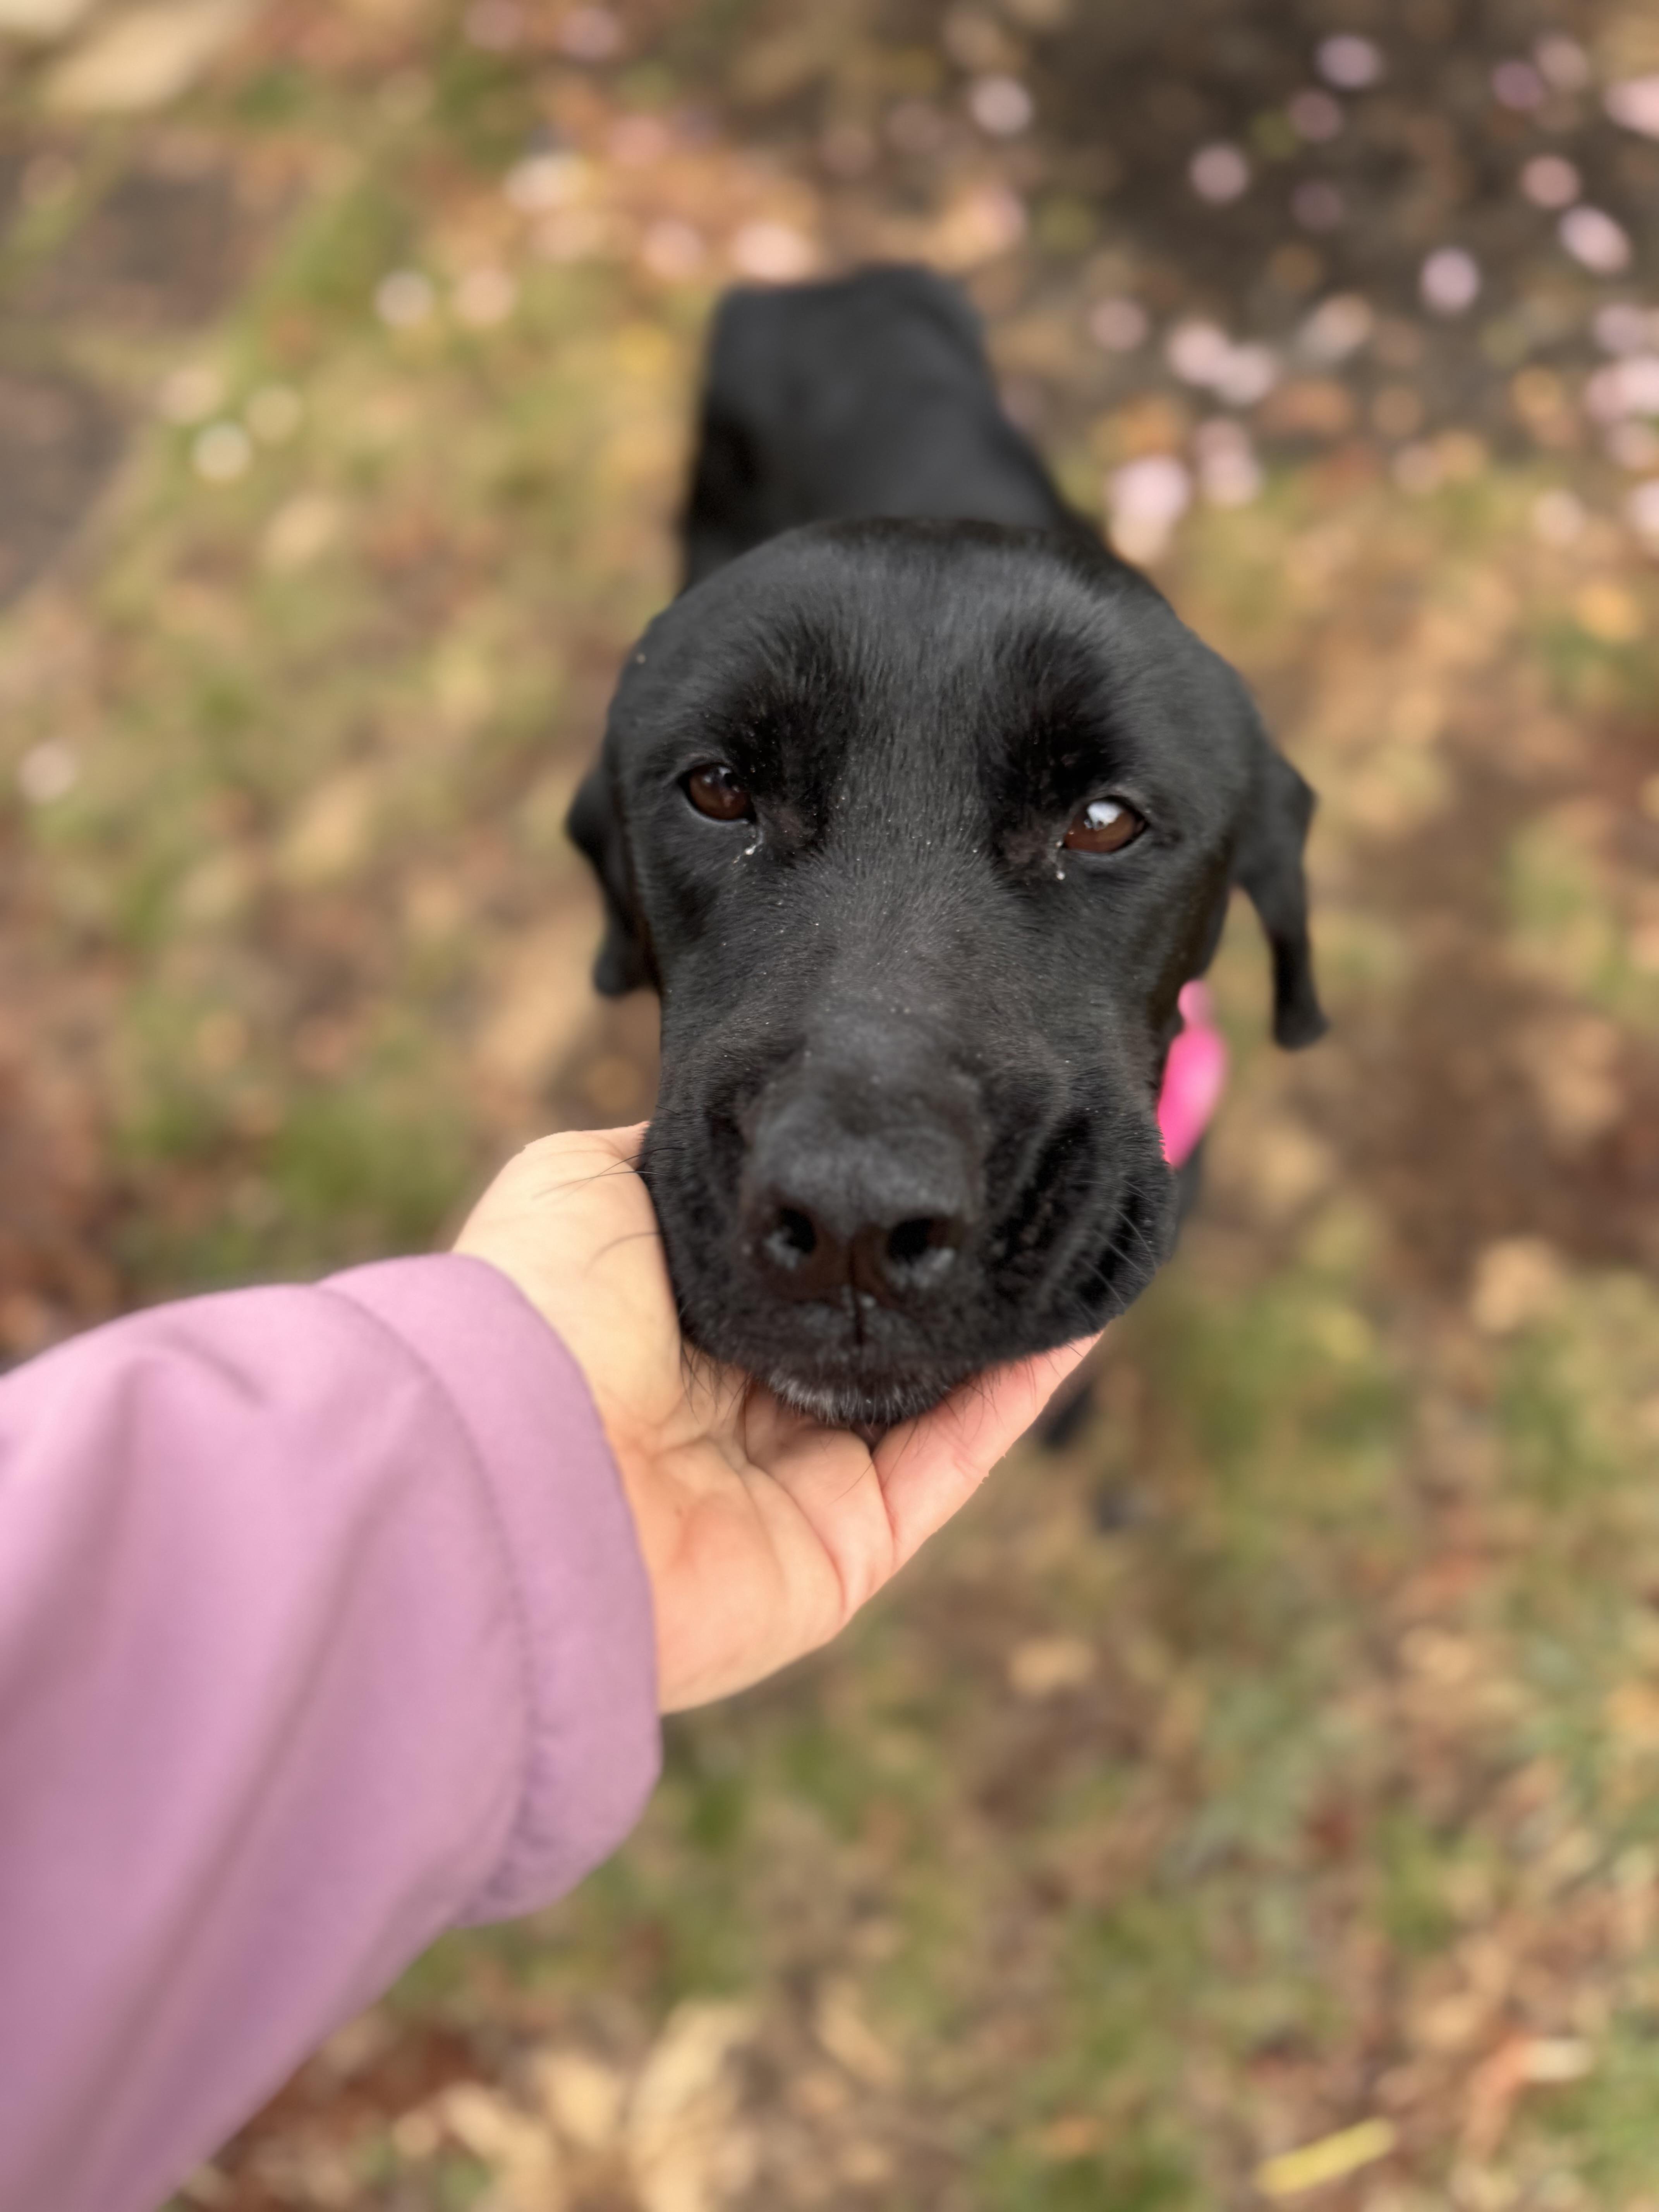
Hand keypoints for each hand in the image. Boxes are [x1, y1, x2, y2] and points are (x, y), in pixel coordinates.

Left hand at [455, 1128, 1095, 1711]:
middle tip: (1033, 1190)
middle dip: (943, 1271)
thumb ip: (674, 1154)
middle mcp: (738, 1408)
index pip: (797, 1271)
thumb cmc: (539, 1307)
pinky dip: (1021, 1393)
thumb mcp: (582, 1179)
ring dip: (1006, 1325)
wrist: (518, 1458)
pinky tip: (1080, 1317)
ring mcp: (796, 1484)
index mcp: (677, 1325)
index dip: (864, 1219)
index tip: (938, 1150)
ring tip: (1080, 1240)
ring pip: (930, 1396)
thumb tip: (740, 1132)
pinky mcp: (847, 1548)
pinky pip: (954, 1459)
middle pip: (870, 1335)